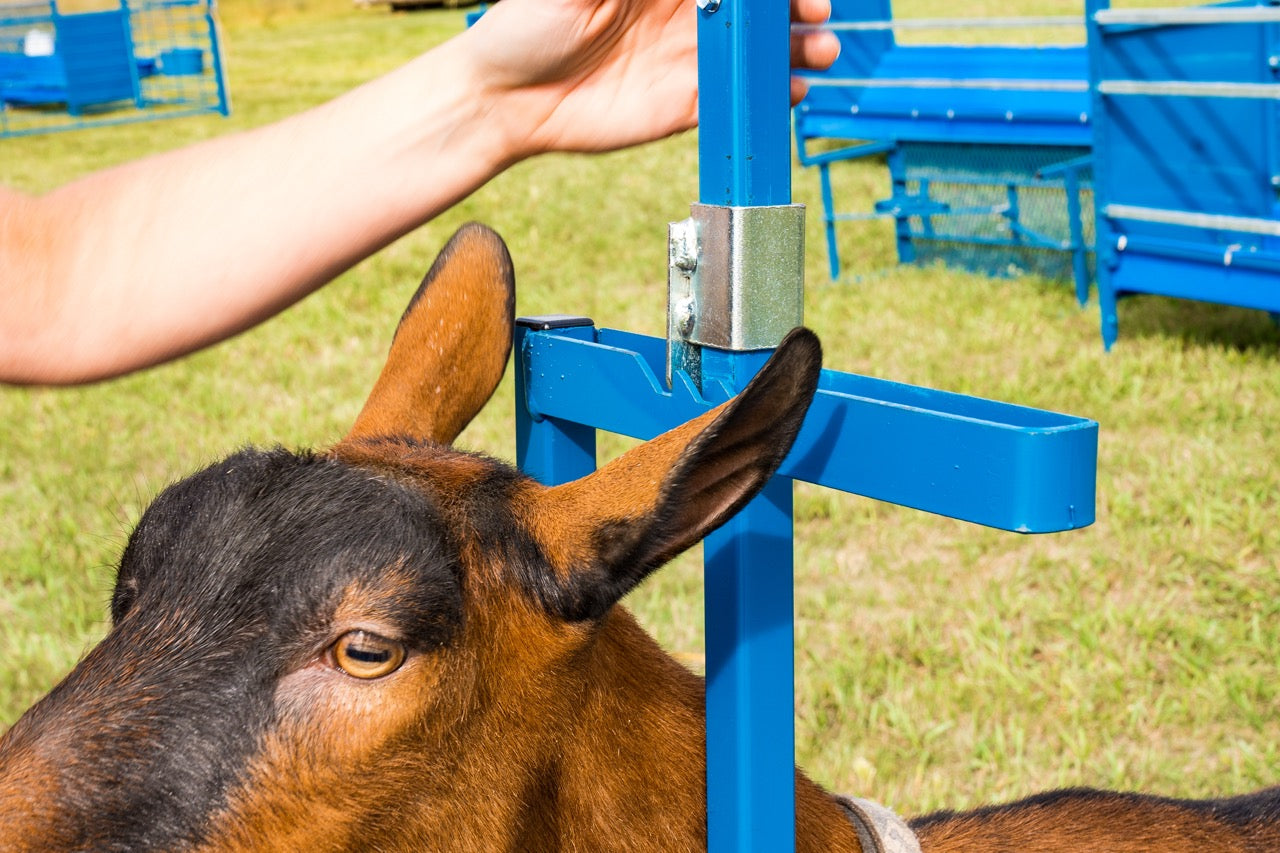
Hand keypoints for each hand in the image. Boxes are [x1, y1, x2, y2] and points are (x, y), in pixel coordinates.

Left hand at [466, 0, 838, 157]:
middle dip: (796, 5)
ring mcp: (690, 58)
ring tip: (820, 49)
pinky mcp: (686, 105)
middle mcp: (686, 11)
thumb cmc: (529, 21)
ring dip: (797, 48)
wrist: (505, 98)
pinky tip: (791, 89)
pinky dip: (771, 94)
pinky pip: (740, 98)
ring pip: (759, 50)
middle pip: (758, 7)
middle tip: (815, 9)